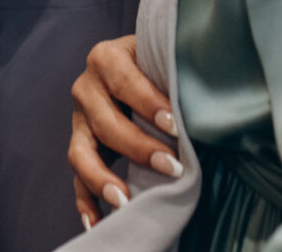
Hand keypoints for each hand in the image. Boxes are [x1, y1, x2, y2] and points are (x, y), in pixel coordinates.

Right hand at [67, 35, 181, 227]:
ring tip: (125, 201)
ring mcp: (80, 120)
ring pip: (80, 153)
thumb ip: (176, 76)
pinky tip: (97, 222)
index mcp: (107, 58)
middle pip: (105, 122)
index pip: (125, 81)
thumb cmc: (158, 64)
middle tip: (172, 167)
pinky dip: (85, 201)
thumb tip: (205, 107)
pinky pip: (76, 177)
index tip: (175, 127)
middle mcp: (86, 88)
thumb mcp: (164, 58)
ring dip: (102, 179)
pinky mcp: (81, 146)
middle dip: (139, 148)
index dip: (149, 104)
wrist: (138, 64)